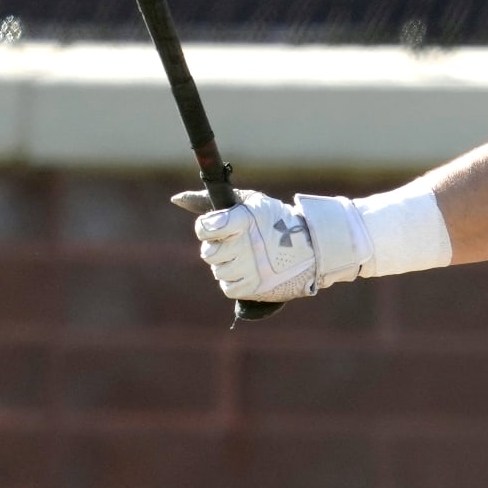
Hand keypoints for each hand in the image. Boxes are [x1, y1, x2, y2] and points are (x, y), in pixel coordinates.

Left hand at [170, 188, 361, 302]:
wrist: (313, 246)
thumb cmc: (275, 220)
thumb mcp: (247, 203)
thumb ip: (210, 202)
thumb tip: (175, 199)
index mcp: (243, 220)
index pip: (205, 229)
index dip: (207, 228)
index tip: (218, 228)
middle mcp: (246, 245)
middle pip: (208, 253)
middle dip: (217, 248)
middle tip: (235, 244)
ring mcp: (251, 268)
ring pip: (218, 271)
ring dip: (227, 264)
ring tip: (245, 257)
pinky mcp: (256, 288)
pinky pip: (228, 287)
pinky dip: (235, 280)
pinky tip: (248, 270)